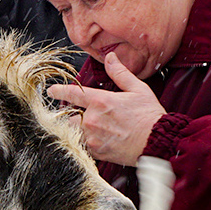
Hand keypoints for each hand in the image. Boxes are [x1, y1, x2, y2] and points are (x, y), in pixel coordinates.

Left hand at [46, 51, 164, 165]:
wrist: (158, 143)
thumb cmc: (149, 116)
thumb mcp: (137, 89)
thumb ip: (120, 73)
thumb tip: (110, 57)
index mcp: (100, 101)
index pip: (72, 94)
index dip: (59, 91)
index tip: (52, 91)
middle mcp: (92, 120)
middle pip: (70, 116)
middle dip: (74, 115)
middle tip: (85, 115)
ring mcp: (93, 137)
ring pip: (74, 132)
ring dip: (79, 129)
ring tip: (94, 129)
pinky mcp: (97, 152)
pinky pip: (82, 146)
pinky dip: (86, 142)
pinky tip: (98, 140)